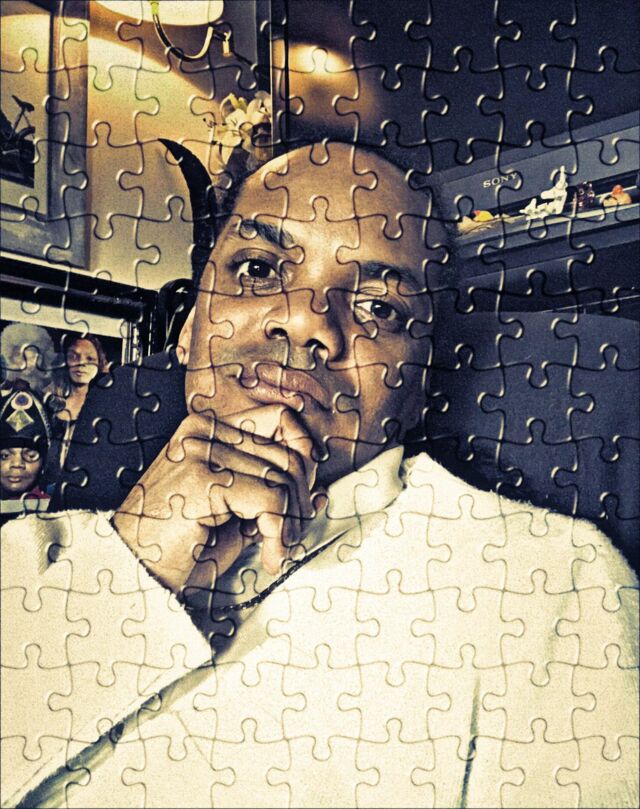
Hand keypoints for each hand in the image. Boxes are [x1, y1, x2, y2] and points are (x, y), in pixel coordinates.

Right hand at [112, 404, 319, 595]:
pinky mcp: (202, 481)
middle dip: (302, 500)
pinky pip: (270, 501)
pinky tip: (267, 556)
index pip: (281, 419)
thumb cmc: (178, 547)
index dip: (304, 456)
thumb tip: (318, 490)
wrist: (133, 575)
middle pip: (288, 454)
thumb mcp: (232, 512)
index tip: (304, 493)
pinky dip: (279, 534)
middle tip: (291, 535)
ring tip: (276, 550)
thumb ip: (267, 493)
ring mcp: (199, 453)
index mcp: (206, 429)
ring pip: (283, 479)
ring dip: (292, 524)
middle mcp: (201, 432)